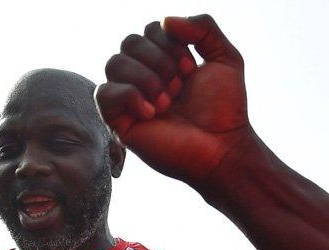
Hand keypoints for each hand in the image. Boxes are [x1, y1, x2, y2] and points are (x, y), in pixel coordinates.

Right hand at [96, 15, 255, 188]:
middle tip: (180, 87)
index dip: (172, 43)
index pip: (150, 30)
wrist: (222, 148)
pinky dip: (129, 96)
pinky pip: (103, 93)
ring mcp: (129, 100)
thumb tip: (165, 21)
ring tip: (168, 102)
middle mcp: (142, 78)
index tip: (192, 71)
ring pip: (114, 63)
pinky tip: (153, 112)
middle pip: (129, 42)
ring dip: (147, 78)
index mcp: (163, 61)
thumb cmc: (224, 109)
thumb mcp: (225, 57)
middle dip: (160, 60)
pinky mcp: (119, 123)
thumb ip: (203, 27)